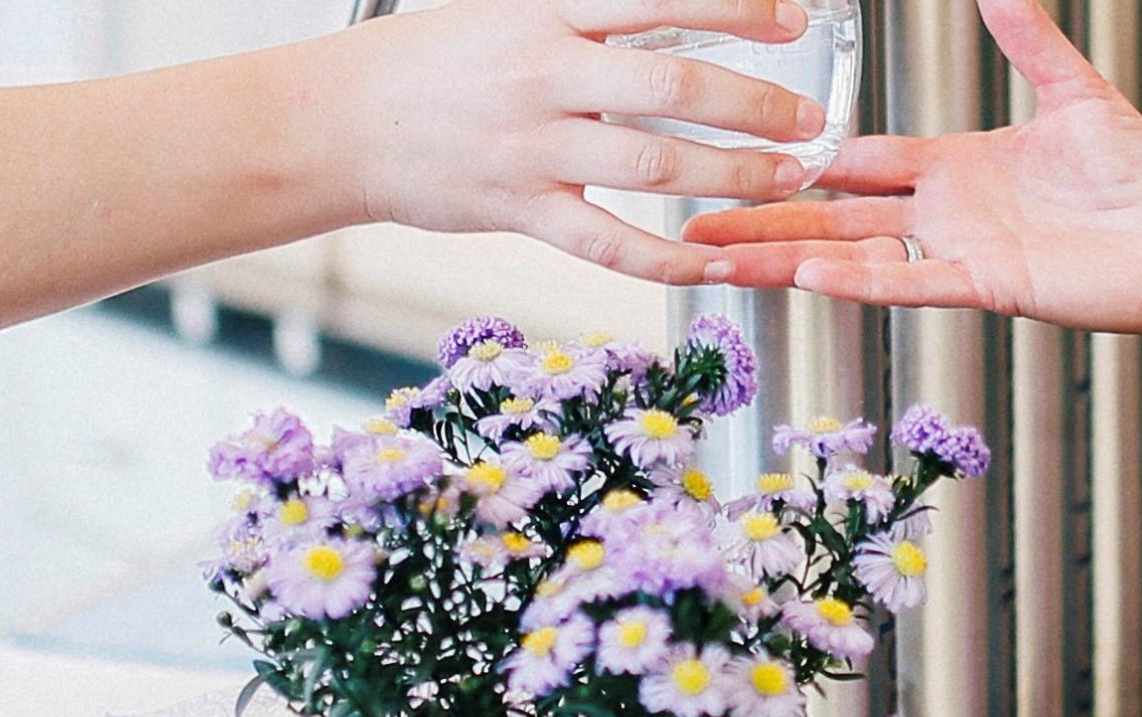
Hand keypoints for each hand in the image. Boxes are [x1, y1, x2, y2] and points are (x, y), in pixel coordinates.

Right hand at [319, 0, 827, 284]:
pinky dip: (668, 258)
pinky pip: (607, 241)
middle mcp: (542, 76)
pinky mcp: (517, 209)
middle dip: (753, 104)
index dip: (734, 8)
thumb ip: (581, 20)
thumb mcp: (501, 14)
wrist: (332, 124)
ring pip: (652, 161)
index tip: (791, 17)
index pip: (658, 1)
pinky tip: (714, 264)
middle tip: (808, 121)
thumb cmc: (421, 67)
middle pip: (671, 83)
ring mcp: (530, 147)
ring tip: (785, 181)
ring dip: (731, 173)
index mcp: (543, 16)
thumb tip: (662, 20)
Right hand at [680, 0, 1141, 339]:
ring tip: (719, 256)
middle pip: (833, 211)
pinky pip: (908, 281)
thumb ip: (1030, 41)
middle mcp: (946, 213)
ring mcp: (958, 251)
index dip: (803, 153)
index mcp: (956, 167)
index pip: (860, 159)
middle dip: (763, 212)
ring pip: (850, 252)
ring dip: (784, 253)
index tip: (742, 146)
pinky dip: (856, 278)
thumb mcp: (1075, 94)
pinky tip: (805, 271)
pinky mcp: (986, 285)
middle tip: (697, 217)